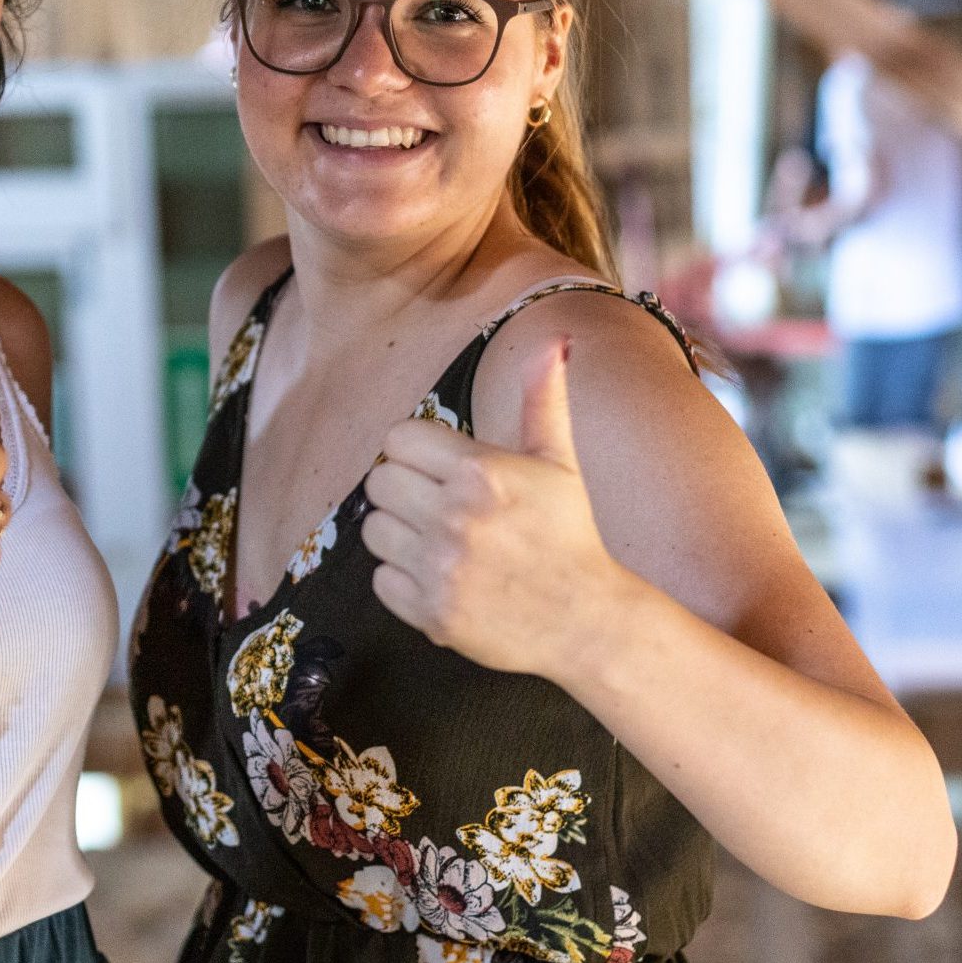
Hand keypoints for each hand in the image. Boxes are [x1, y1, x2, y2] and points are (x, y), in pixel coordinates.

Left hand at [361, 340, 621, 678]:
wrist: (587, 621)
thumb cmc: (569, 534)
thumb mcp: (559, 462)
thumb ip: (543, 398)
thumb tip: (553, 341)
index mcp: (480, 472)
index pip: (398, 439)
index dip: (415, 451)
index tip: (437, 466)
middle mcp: (455, 518)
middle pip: (378, 482)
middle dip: (403, 489)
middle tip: (435, 503)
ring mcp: (441, 569)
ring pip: (373, 531)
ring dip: (399, 534)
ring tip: (437, 540)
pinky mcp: (431, 613)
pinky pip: (381, 581)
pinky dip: (403, 580)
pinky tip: (440, 575)